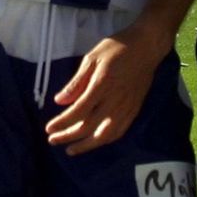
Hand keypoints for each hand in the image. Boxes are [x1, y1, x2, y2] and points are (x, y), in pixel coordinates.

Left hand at [44, 20, 170, 155]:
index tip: (49, 129)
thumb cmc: (116, 48)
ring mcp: (126, 108)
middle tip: (53, 140)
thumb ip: (76, 82)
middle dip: (69, 136)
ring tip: (71, 150)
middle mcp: (114, 101)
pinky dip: (104, 140)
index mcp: (102, 85)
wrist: (147, 47)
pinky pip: (119, 132)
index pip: (78, 112)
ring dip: (86, 145)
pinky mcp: (134, 110)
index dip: (62, 123)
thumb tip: (60, 101)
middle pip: (89, 127)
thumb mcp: (91, 58)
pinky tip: (94, 142)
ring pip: (105, 135)